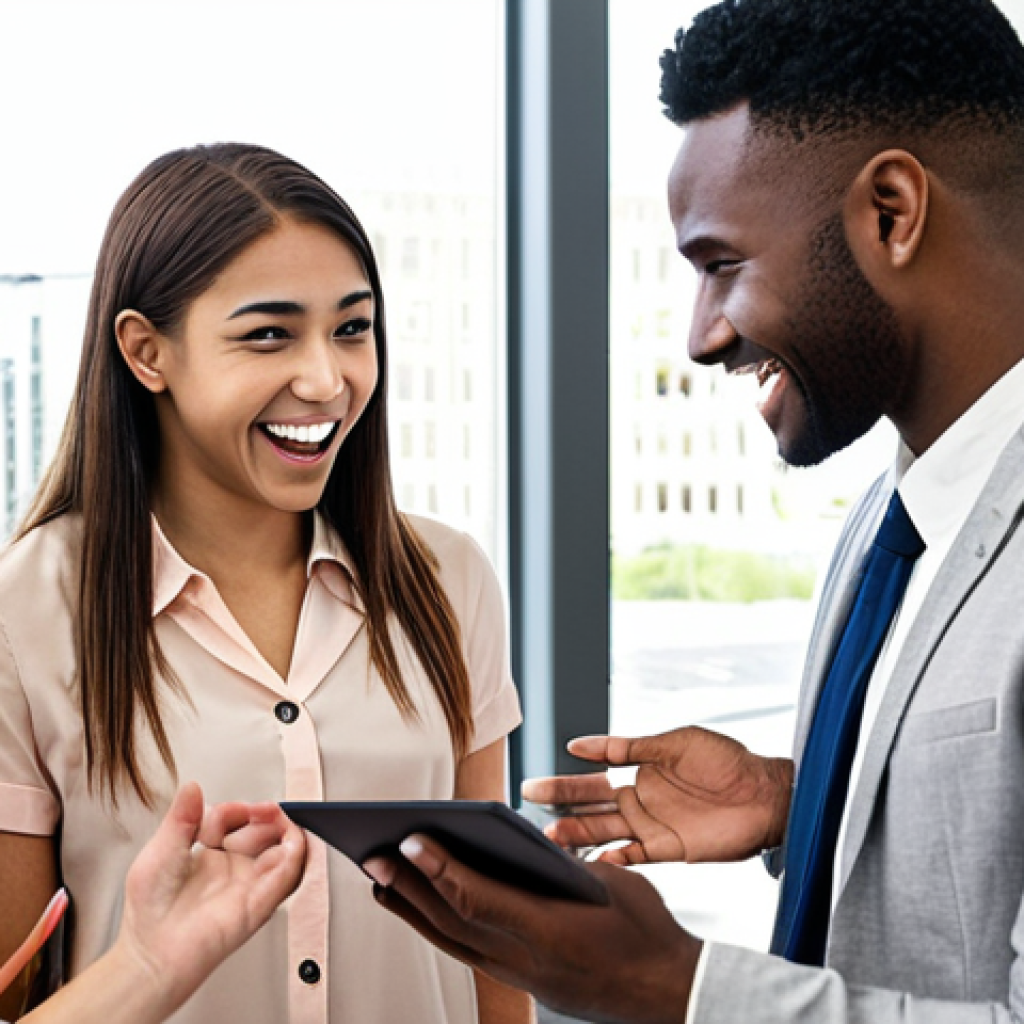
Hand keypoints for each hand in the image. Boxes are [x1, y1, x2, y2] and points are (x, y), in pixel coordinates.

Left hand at [112, 782, 305, 1017]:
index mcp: (208, 853)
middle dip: (266, 815)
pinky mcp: (259, 904)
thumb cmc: (149, 912)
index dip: (236, 809)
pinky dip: (293, 857)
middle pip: (262, 831)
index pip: (232, 819)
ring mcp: (247, 885)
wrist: (152, 954)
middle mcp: (231, 868)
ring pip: (281, 851)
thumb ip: (180, 818)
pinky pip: (285, 877)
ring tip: (279, 820)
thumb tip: (192, 787)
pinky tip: (287, 844)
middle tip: (265, 810)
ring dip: (285, 831)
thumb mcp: (160, 852)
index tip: (235, 808)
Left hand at [365, 837, 698, 1023]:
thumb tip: (516, 844)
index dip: (441, 869)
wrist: (666, 990)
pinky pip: (468, 952)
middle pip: (454, 922)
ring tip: (379, 879)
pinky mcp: (522, 981)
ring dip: (413, 909)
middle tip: (372, 854)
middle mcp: (527, 961)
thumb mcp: (611, 881)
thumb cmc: (646, 928)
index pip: (481, 898)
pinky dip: (437, 927)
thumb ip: (559, 862)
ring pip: (453, 942)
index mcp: (551, 930)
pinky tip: (419, 907)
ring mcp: (521, 976)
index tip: (410, 841)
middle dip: (409, 888)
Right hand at [522, 727, 793, 864]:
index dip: (565, 782)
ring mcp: (652, 826)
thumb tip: (580, 745)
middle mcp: (640, 800)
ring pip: (604, 832)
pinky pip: (633, 857)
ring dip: (578, 835)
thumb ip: (630, 746)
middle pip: (591, 806)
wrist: (766, 794)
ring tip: (549, 837)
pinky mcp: (668, 850)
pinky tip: (593, 862)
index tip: (537, 784)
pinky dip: (613, 861)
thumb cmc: (725, 761)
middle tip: (529, 807)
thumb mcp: (674, 742)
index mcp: (640, 770)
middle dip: (560, 806)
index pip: (593, 777)